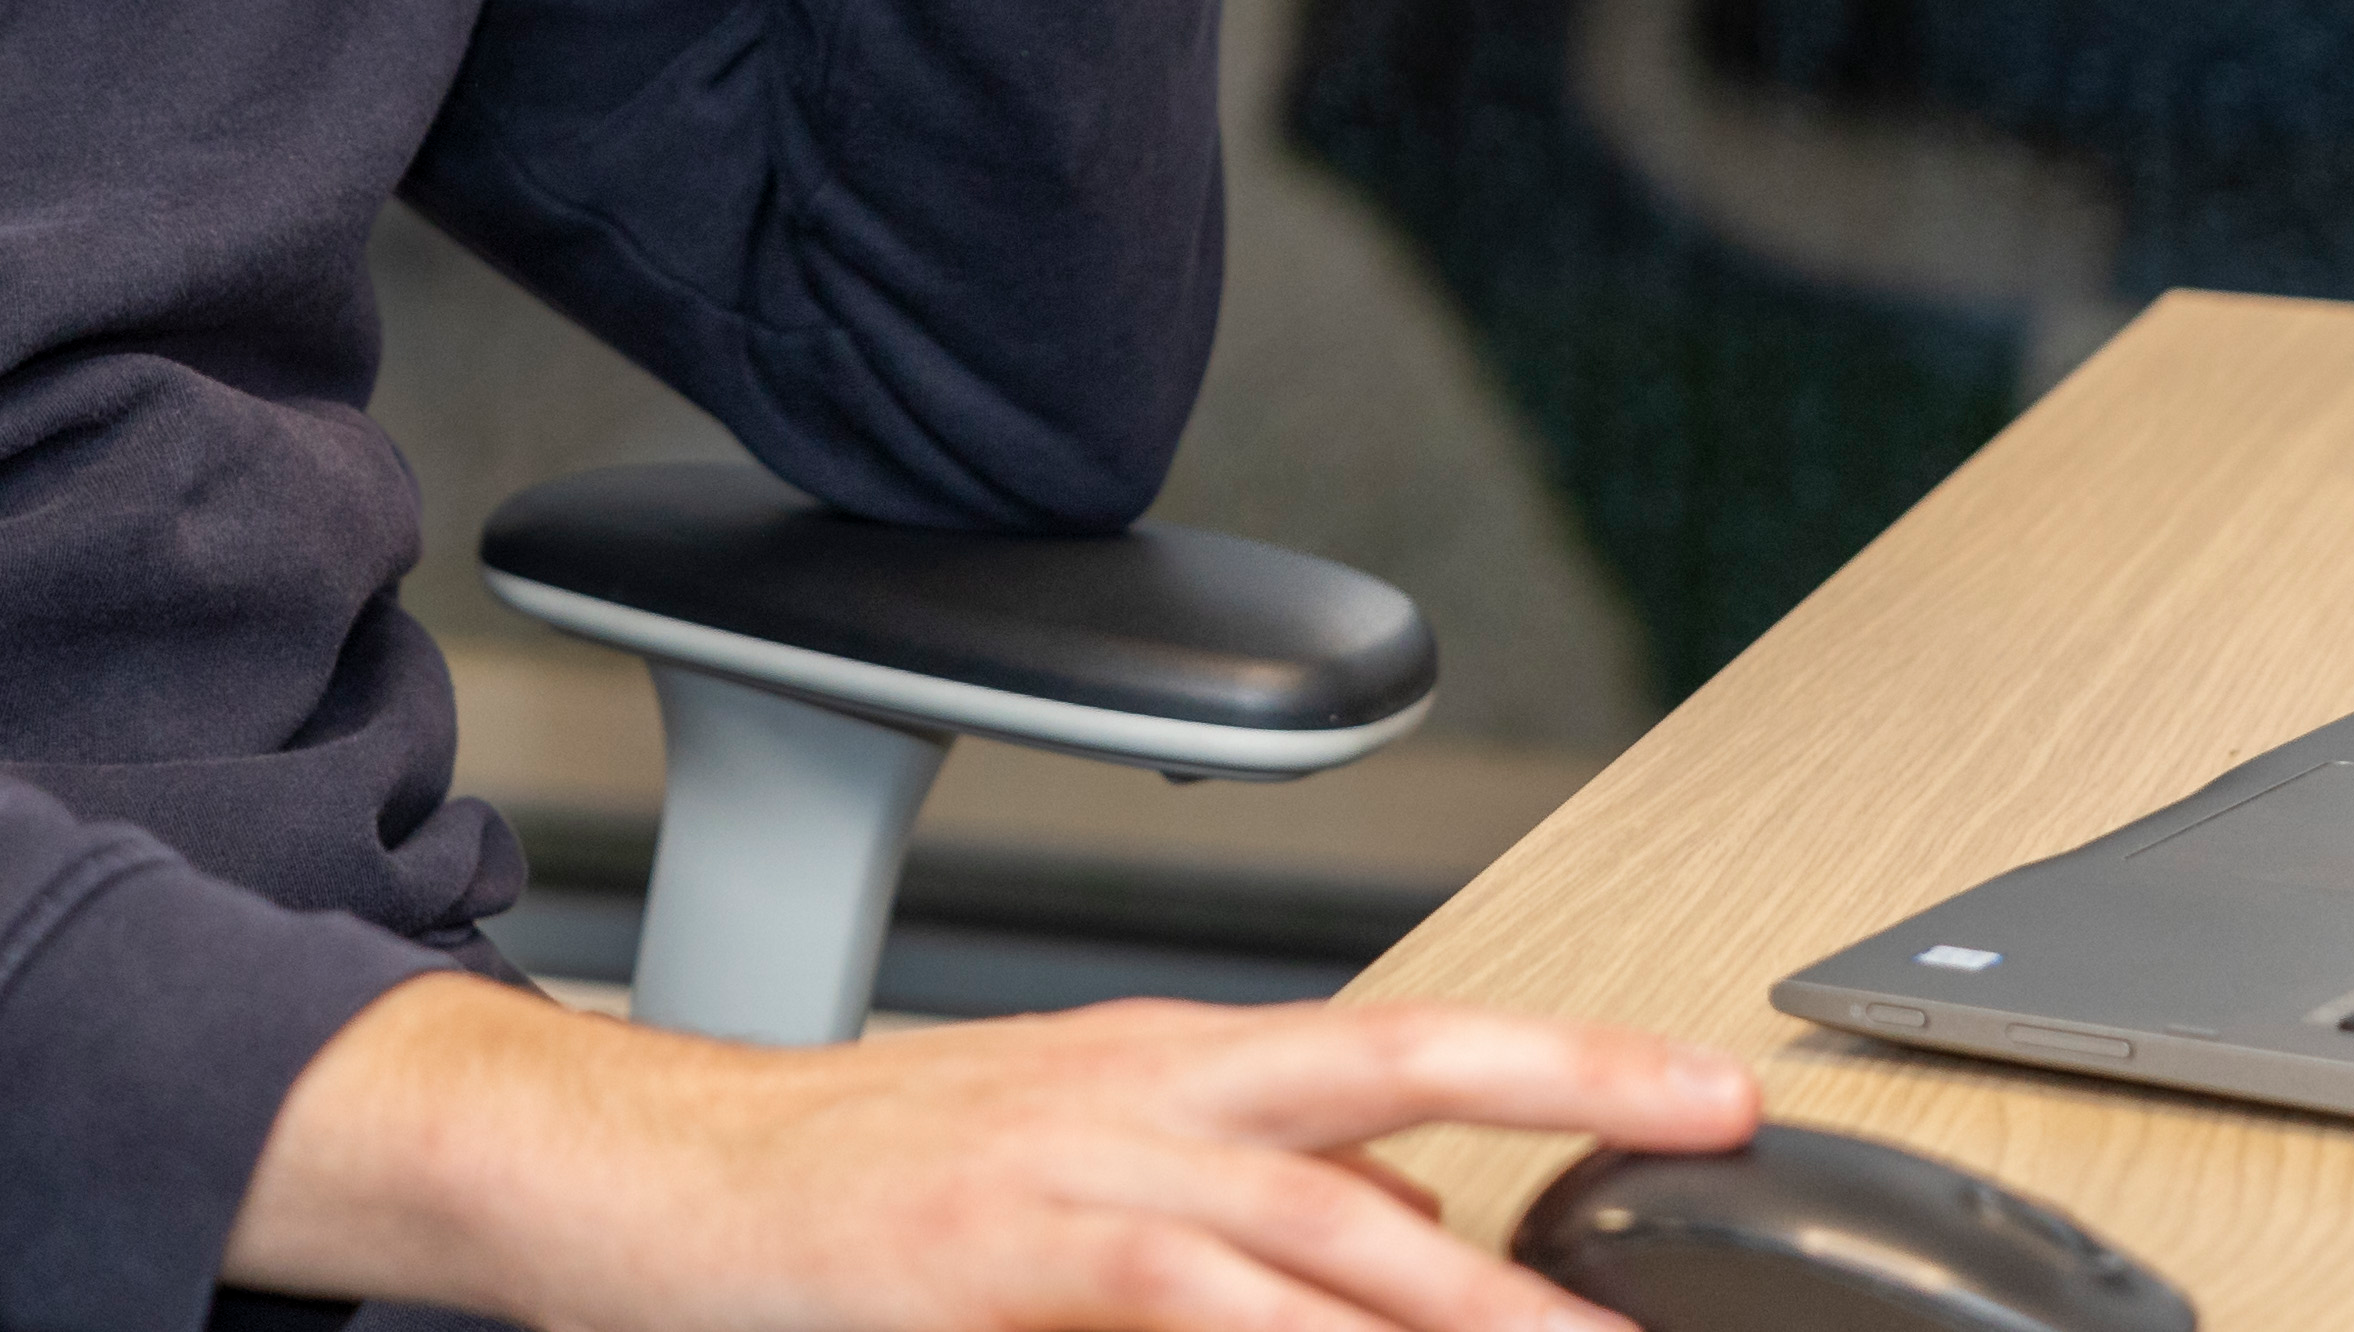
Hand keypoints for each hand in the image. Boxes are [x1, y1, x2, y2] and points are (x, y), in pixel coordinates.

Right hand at [231, 970, 1763, 1331]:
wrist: (638, 1174)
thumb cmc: (855, 1185)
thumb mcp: (1079, 1151)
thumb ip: (1253, 1188)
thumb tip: (1425, 1202)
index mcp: (1171, 1066)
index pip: (1413, 1048)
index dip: (1572, 1063)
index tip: (1715, 1097)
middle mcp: (1138, 1095)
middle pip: (1394, 1085)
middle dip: (1566, 1119)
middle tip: (1712, 1158)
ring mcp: (1064, 1175)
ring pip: (1305, 1225)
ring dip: (1452, 1297)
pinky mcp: (989, 1262)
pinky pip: (1175, 1312)